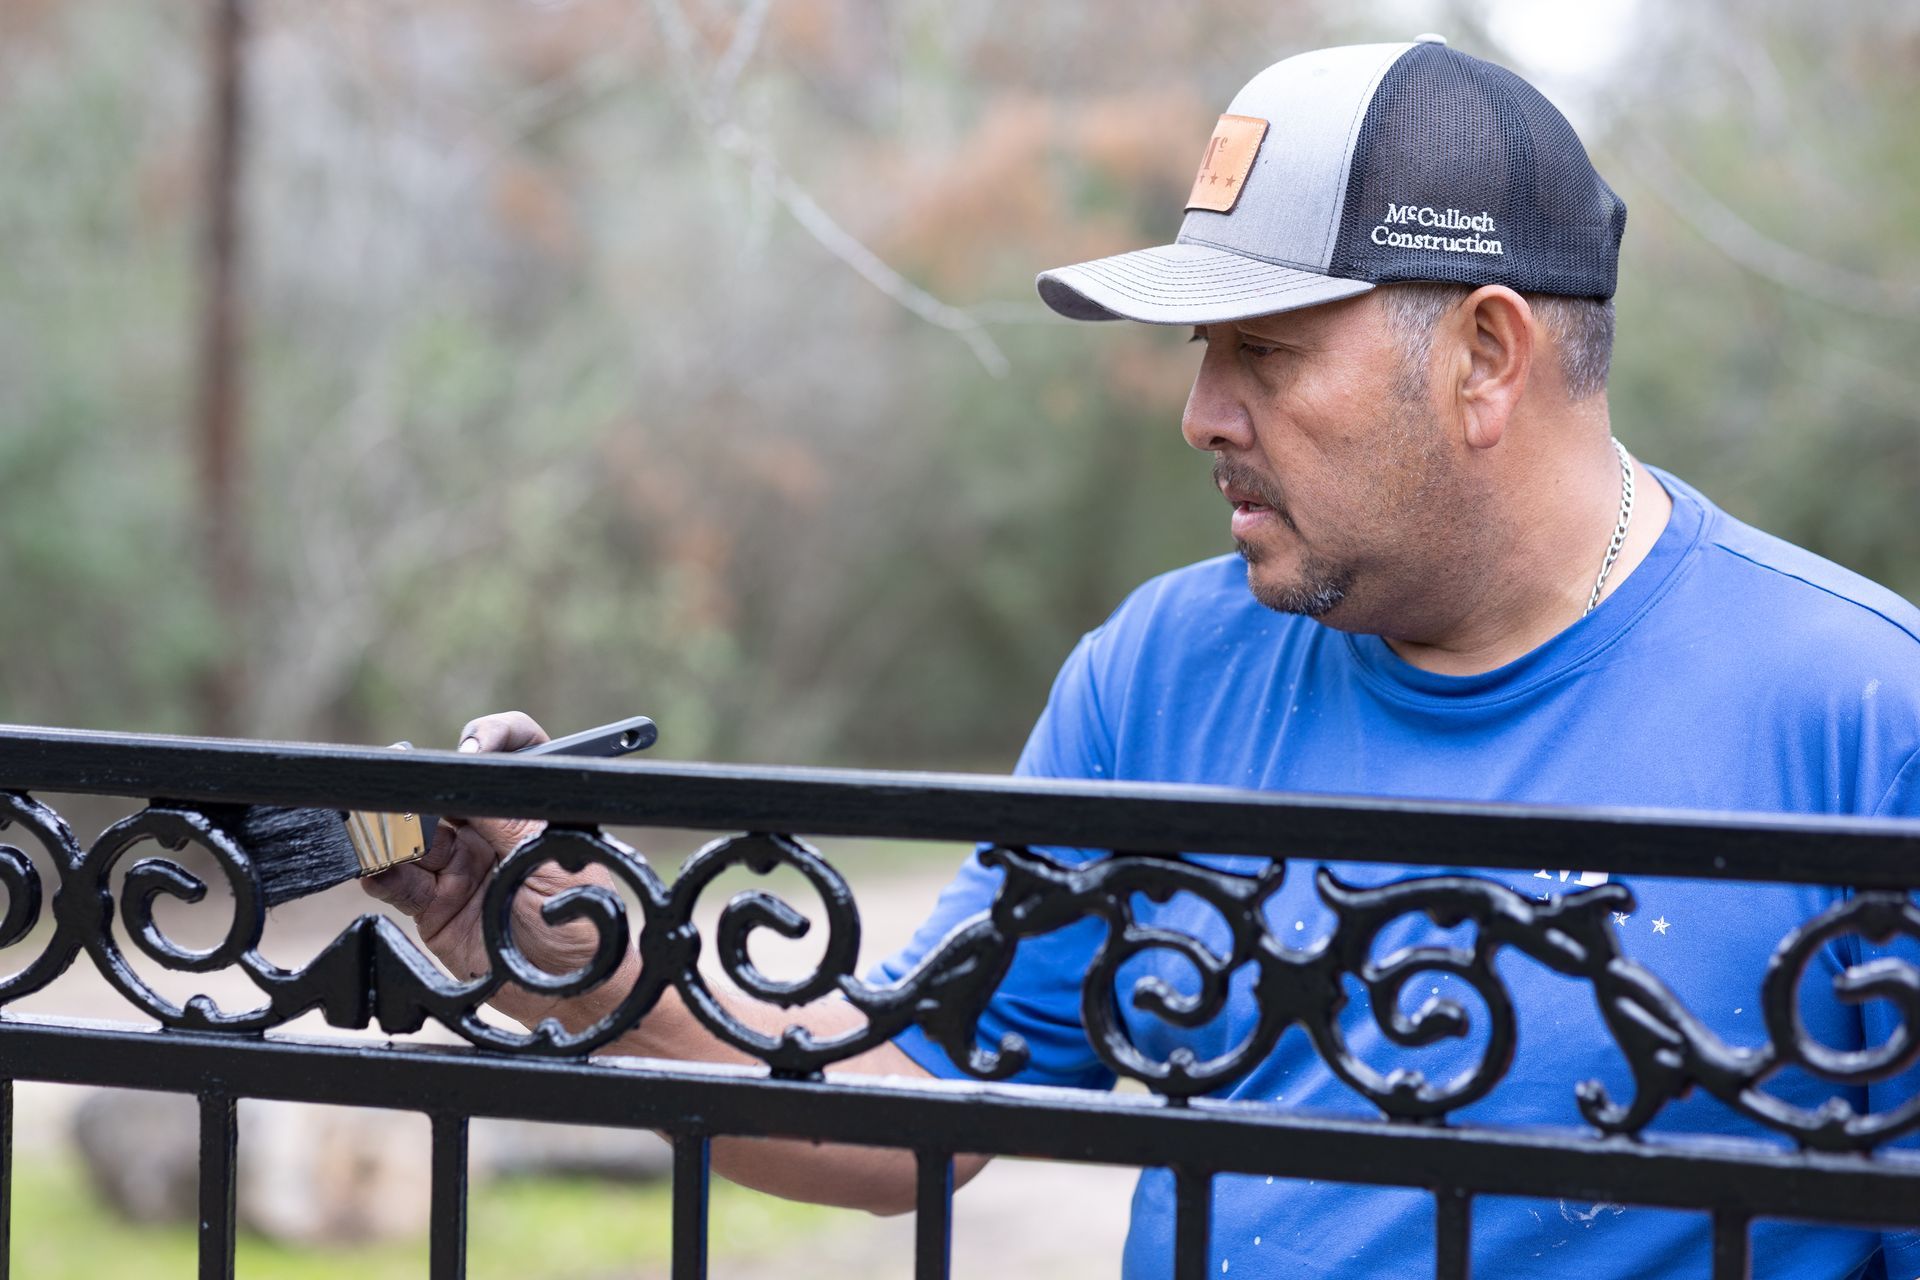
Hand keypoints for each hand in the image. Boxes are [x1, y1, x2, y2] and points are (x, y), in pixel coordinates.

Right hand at [361, 710, 637, 1028]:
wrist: (571, 993)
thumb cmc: (581, 924)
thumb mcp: (544, 860)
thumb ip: (503, 821)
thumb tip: (463, 775)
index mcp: (532, 811)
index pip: (511, 753)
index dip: (489, 739)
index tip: (471, 748)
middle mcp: (494, 832)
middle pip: (445, 794)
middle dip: (420, 790)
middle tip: (400, 790)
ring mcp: (461, 866)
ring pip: (413, 835)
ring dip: (392, 831)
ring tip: (382, 831)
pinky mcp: (435, 906)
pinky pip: (398, 881)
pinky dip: (381, 872)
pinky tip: (375, 866)